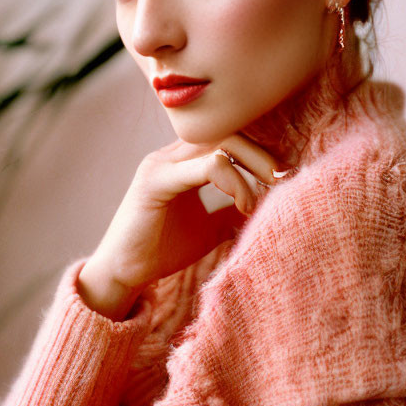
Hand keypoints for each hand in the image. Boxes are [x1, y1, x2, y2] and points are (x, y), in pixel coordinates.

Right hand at [78, 134, 278, 318]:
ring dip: (251, 166)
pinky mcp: (156, 180)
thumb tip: (268, 210)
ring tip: (266, 194)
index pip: (228, 137)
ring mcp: (161, 163)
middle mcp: (171, 154)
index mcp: (183, 160)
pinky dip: (233, 181)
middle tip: (283, 180)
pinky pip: (205, 166)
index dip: (258, 153)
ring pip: (219, 142)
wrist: (123, 273)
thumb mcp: (208, 228)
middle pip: (228, 132)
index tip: (283, 179)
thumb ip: (230, 213)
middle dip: (261, 155)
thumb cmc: (162, 249)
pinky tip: (243, 206)